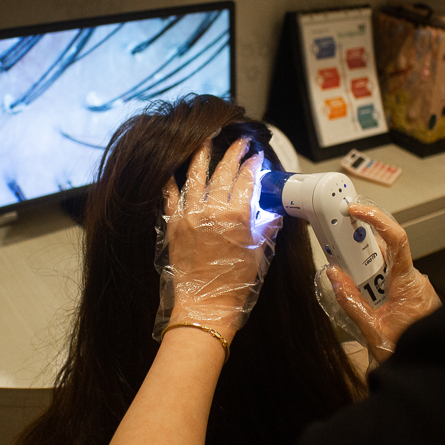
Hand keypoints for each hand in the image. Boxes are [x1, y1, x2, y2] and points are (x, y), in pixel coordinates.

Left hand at [155, 137, 280, 340]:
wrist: (206, 306)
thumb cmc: (235, 284)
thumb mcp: (260, 252)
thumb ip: (266, 226)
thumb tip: (273, 210)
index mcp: (238, 217)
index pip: (248, 180)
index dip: (253, 165)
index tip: (256, 156)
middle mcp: (213, 211)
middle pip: (224, 172)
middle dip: (234, 153)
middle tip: (240, 143)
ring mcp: (190, 216)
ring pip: (196, 176)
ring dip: (202, 155)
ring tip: (205, 139)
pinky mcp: (174, 225)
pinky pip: (170, 196)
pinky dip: (171, 180)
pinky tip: (173, 167)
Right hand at [326, 203, 440, 362]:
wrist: (434, 371)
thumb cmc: (407, 351)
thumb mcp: (371, 329)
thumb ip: (350, 300)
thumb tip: (333, 274)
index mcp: (408, 282)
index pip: (396, 238)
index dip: (375, 218)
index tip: (355, 211)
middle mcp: (417, 280)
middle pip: (386, 252)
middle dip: (361, 254)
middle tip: (341, 258)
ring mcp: (418, 287)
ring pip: (389, 267)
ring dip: (369, 275)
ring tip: (358, 296)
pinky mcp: (416, 295)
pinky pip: (394, 279)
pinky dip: (378, 283)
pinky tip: (369, 302)